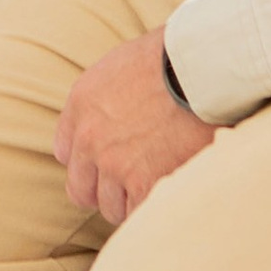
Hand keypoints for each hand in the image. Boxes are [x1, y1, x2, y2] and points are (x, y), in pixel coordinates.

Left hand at [53, 27, 218, 226]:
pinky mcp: (144, 183)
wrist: (203, 67)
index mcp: (82, 103)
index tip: (113, 162)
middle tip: (136, 184)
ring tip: (164, 187)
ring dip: (134, 202)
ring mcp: (114, 164)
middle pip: (81, 189)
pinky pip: (139, 214)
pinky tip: (173, 197)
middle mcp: (90, 137)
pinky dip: (154, 210)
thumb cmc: (178, 56)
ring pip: (111, 207)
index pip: (67, 152)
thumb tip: (125, 112)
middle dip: (106, 190)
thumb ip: (113, 95)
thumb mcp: (127, 63)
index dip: (92, 162)